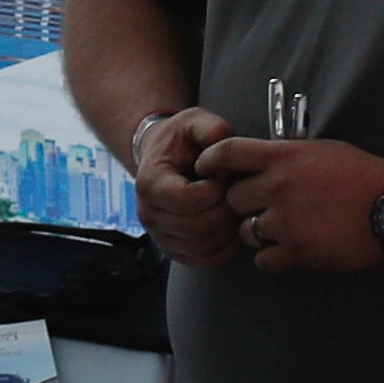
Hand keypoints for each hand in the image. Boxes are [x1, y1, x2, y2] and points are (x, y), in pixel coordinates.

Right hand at [130, 106, 239, 268]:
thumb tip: (224, 145)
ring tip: (234, 208)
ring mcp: (159, 235)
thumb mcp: (195, 121)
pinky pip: (205, 260)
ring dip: (227, 231)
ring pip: (202, 247)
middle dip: (225, 211)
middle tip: (235, 193)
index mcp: (150, 182)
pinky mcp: (173, 249)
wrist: (162, 156)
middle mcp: (148, 213)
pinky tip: (231, 228)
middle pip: (196, 227)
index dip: (214, 190)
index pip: (186, 200)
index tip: (222, 174)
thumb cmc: (181, 140)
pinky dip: (225, 250)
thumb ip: (213, 128)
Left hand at [200, 136, 383, 273]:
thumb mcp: (320, 151)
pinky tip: (288, 251)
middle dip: (242, 204)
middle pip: (232, 198)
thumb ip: (285, 156)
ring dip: (256, 232)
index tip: (206, 170)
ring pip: (245, 231)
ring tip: (281, 230)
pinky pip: (264, 260)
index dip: (210, 161)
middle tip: (260, 207)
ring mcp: (286, 222)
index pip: (227, 153)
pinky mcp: (298, 251)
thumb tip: (260, 161)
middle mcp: (277, 187)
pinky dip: (272, 258)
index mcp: (283, 158)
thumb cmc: (362, 174)